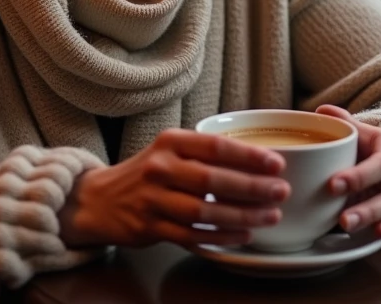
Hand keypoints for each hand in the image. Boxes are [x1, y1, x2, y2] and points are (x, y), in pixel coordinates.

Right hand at [59, 129, 288, 249]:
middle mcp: (160, 167)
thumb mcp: (170, 150)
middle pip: (212, 179)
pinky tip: (242, 236)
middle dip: (251, 187)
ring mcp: (153, 199)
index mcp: (170, 141)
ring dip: (240, 216)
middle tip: (280, 191)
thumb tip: (256, 160)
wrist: (99, 199)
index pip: (215, 146)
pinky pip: (191, 236)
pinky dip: (220, 238)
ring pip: (203, 211)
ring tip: (269, 216)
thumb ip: (204, 153)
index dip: (248, 155)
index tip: (276, 162)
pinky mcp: (149, 228)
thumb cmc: (147, 172)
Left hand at [316, 104, 380, 247]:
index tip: (333, 185)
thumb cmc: (362, 143)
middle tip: (342, 220)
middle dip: (369, 209)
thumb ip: (341, 121)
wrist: (377, 154)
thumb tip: (321, 111)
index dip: (360, 176)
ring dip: (377, 224)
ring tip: (353, 232)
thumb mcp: (355, 130)